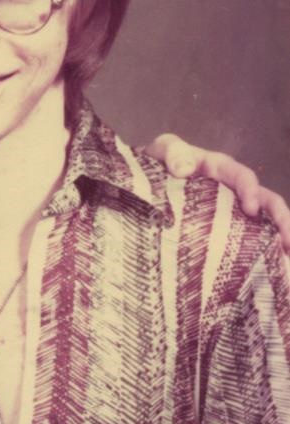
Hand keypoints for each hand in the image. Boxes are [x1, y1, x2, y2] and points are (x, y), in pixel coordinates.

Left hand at [148, 133, 289, 253]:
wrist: (147, 183)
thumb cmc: (158, 164)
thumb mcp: (162, 151)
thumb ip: (172, 151)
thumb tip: (184, 169)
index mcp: (220, 169)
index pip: (243, 177)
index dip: (250, 190)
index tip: (251, 210)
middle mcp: (234, 189)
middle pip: (267, 201)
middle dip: (281, 220)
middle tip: (287, 243)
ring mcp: (232, 210)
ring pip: (266, 223)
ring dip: (280, 239)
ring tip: (288, 259)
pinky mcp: (227, 228)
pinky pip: (250, 239)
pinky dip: (263, 253)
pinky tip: (272, 272)